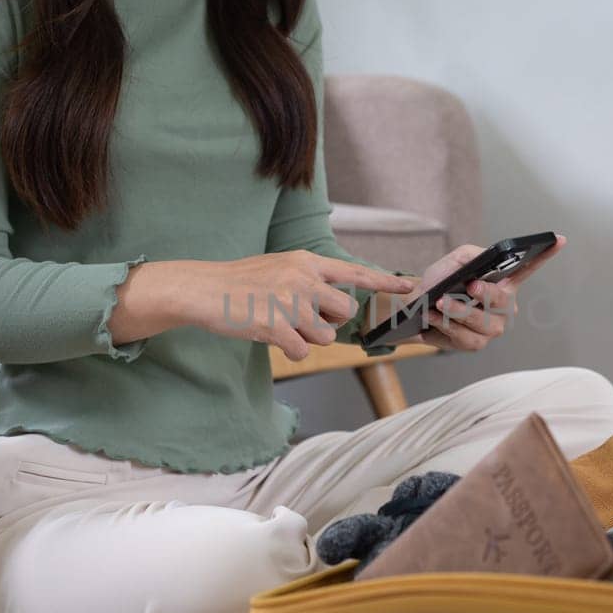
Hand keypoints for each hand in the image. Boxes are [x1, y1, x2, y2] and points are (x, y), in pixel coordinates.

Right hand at [174, 250, 416, 360]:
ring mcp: (289, 302)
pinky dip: (290, 350)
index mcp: (306, 262)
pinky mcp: (275, 325)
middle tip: (304, 319)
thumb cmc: (242, 282)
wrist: (203, 289)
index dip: (384, 281)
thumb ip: (310, 280)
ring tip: (280, 325)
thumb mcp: (280, 268)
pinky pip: (302, 350)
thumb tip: (338, 305)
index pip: (354, 272)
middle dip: (331, 322)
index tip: (408, 287)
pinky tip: (270, 336)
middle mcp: (303, 279)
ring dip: (307, 338)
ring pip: (325, 336)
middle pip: (344, 311)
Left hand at [401, 234, 565, 351]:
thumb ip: (472, 256)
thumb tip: (485, 261)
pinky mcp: (475, 343)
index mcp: (504, 282)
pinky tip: (434, 317)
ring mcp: (492, 327)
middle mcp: (504, 306)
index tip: (558, 240)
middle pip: (503, 300)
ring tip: (439, 303)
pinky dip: (447, 326)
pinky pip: (466, 338)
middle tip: (470, 286)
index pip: (528, 268)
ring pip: (483, 323)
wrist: (416, 306)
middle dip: (486, 294)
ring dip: (458, 311)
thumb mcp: (456, 261)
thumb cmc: (441, 281)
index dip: (545, 255)